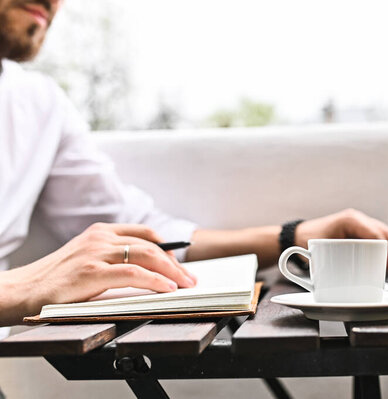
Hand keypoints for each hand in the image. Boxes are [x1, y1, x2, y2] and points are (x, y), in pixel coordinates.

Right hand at [0, 223, 196, 324]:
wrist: (20, 291)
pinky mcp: (91, 273)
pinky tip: (166, 288)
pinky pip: (133, 273)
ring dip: (171, 272)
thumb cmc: (55, 280)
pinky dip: (155, 280)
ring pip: (146, 256)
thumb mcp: (87, 260)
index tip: (180, 263)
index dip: (168, 249)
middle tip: (190, 279)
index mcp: (101, 232)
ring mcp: (96, 253)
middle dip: (175, 263)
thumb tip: (148, 270)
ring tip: (184, 285)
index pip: (145, 234)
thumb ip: (113, 259)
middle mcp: (101, 238)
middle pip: (151, 245)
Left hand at [295, 209, 387, 273]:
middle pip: (385, 233)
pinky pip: (379, 238)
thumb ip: (331, 259)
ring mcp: (360, 224)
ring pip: (385, 235)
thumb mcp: (320, 248)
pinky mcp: (360, 232)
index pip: (375, 234)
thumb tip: (345, 273)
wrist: (299, 235)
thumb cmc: (307, 239)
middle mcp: (358, 219)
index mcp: (350, 219)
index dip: (386, 250)